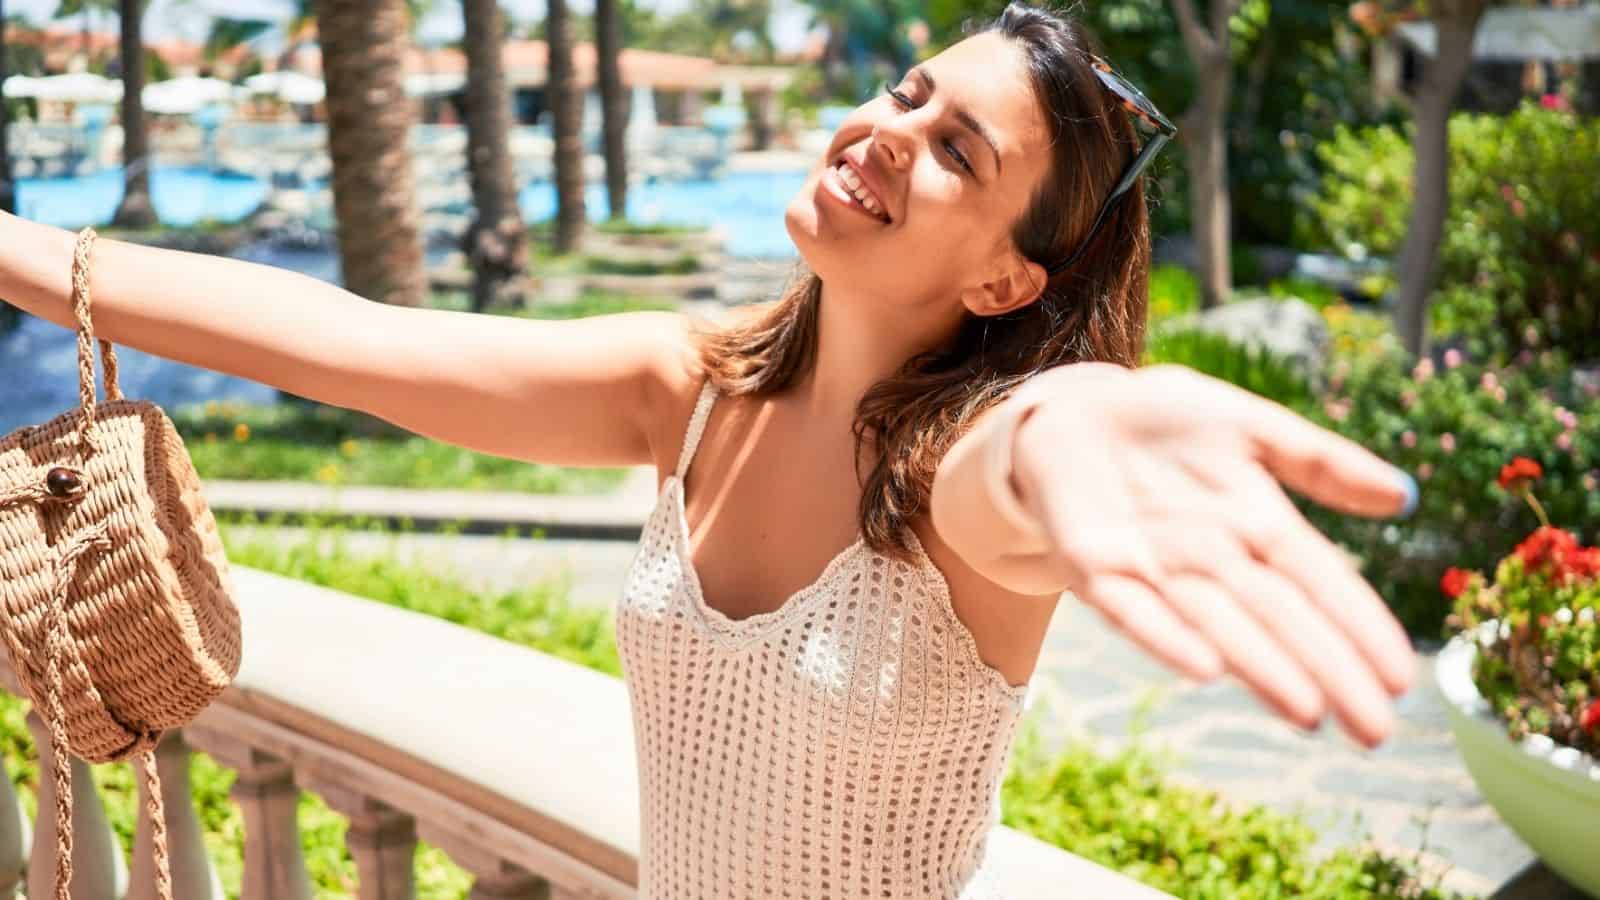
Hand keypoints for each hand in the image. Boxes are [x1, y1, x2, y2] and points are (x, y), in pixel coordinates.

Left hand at [1011, 363, 1417, 748]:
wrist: (1070, 414)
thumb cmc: (1165, 424)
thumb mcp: (1248, 426)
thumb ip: (1319, 460)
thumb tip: (1404, 496)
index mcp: (1256, 522)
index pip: (1319, 581)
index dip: (1359, 627)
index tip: (1402, 678)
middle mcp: (1211, 556)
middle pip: (1278, 617)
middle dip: (1327, 670)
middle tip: (1374, 730)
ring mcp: (1153, 566)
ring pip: (1216, 624)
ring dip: (1259, 667)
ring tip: (1307, 711)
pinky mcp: (1095, 568)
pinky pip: (1132, 608)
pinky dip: (1165, 637)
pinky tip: (1204, 669)